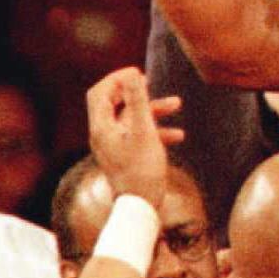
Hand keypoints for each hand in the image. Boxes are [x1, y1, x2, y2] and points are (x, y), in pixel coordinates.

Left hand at [85, 67, 182, 208]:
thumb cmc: (142, 169)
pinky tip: (178, 135)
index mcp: (102, 127)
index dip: (116, 78)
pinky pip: (138, 135)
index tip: (137, 71)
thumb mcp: (144, 130)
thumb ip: (138, 100)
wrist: (140, 206)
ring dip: (152, 110)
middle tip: (150, 82)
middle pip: (114, 103)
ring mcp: (113, 146)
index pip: (100, 92)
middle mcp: (103, 135)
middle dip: (135, 92)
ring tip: (177, 104)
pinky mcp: (124, 156)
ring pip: (130, 119)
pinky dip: (155, 130)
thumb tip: (131, 73)